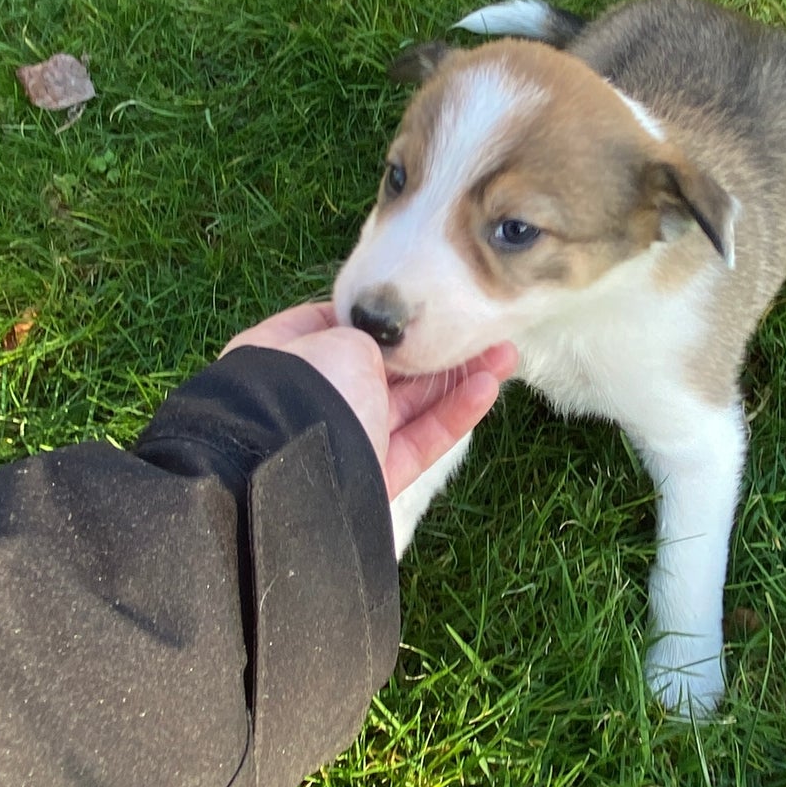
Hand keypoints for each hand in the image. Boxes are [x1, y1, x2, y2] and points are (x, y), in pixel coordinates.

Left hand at [221, 303, 516, 499]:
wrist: (292, 476)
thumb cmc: (305, 389)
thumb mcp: (339, 341)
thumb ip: (370, 338)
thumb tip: (387, 351)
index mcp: (280, 356)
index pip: (332, 327)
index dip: (377, 317)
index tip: (418, 307)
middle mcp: (307, 398)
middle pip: (378, 369)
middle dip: (429, 350)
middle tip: (478, 331)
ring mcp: (341, 440)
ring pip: (405, 406)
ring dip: (454, 381)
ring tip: (505, 355)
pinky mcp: (371, 479)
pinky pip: (416, 442)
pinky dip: (451, 416)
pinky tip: (489, 388)